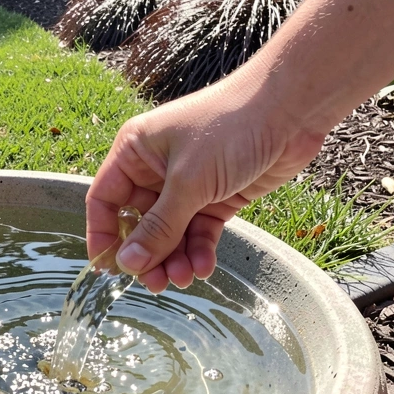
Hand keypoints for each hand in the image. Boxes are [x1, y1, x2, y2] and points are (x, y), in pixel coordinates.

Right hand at [86, 68, 326, 292]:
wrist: (290, 109)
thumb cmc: (229, 128)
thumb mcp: (187, 182)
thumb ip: (158, 227)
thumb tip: (127, 264)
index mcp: (134, 152)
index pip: (104, 201)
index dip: (103, 235)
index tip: (109, 269)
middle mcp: (155, 169)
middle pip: (139, 223)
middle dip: (147, 254)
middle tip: (156, 284)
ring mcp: (187, 184)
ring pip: (170, 232)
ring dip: (174, 258)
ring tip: (185, 278)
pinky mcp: (216, 196)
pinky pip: (198, 230)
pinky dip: (199, 250)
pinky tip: (204, 266)